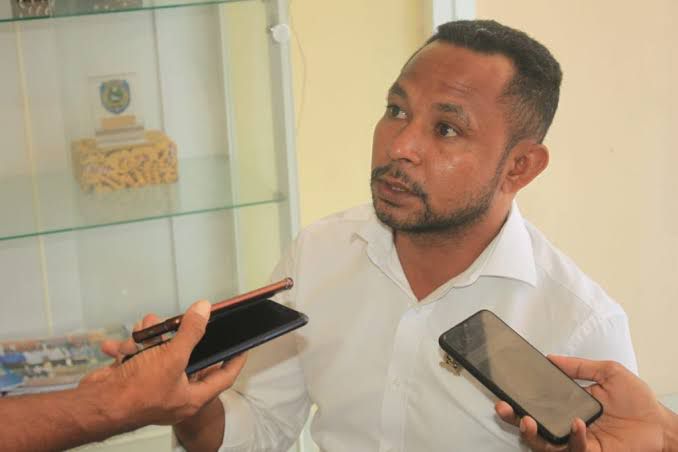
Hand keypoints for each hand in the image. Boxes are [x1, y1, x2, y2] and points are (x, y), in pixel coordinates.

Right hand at [82, 300, 246, 427]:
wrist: (94, 405)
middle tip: (174, 322)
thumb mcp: (171, 356)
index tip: (242, 347)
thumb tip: (204, 310)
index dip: (234, 361)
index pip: (223, 377)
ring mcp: (153, 387)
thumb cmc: (136, 391)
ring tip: (142, 328)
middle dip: (177, 337)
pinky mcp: (133, 380)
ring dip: (148, 339)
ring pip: (158, 353)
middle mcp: (175, 394)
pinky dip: (128, 349)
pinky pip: (137, 357)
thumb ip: (191, 332)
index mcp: (192, 397)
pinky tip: (119, 346)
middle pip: (186, 358)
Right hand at [495, 355, 664, 451]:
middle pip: (533, 426)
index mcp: (567, 405)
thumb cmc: (638, 400)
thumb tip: (551, 358)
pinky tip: (577, 424)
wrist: (661, 424)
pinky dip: (573, 438)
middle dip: (513, 419)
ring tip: (528, 420)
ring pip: (545, 445)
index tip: (505, 391)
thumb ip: (579, 366)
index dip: (519, 399)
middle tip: (503, 408)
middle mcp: (568, 424)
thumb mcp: (608, 372)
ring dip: (533, 434)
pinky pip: (574, 450)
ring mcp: (578, 441)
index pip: (537, 404)